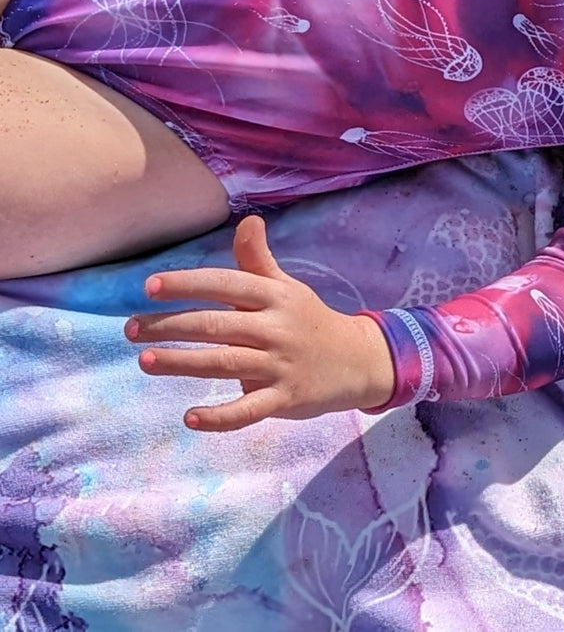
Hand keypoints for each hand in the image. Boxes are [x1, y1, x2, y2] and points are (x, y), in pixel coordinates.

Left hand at [126, 216, 395, 431]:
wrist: (357, 361)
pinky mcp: (285, 399)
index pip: (228, 284)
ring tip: (145, 360)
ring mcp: (281, 365)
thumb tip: (248, 221)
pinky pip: (249, 410)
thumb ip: (258, 260)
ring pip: (226, 363)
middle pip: (218, 325)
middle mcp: (277, 328)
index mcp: (275, 297)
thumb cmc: (309, 321)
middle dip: (171, 326)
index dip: (189, 284)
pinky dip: (220, 416)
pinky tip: (190, 417)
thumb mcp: (287, 288)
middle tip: (130, 329)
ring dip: (183, 363)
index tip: (150, 287)